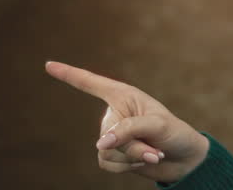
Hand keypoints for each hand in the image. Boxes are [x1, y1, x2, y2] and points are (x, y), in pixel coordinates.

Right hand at [44, 61, 209, 183]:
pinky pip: (108, 164)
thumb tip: (100, 145)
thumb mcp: (157, 126)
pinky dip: (128, 167)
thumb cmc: (175, 133)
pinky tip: (144, 161)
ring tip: (154, 152)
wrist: (184, 158)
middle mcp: (115, 113)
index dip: (69, 74)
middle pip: (107, 134)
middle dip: (133, 146)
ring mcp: (112, 135)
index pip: (92, 84)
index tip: (48, 64)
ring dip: (133, 157)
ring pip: (106, 151)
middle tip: (156, 149)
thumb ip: (128, 131)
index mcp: (124, 96)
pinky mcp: (112, 154)